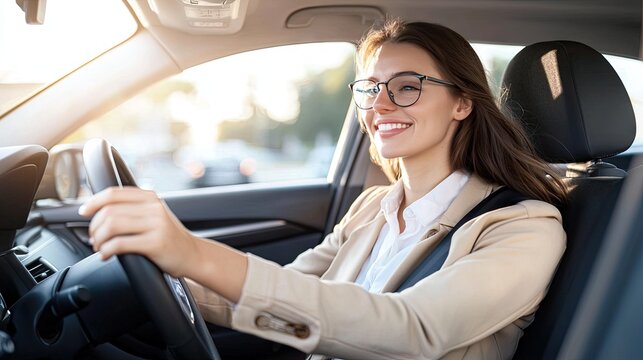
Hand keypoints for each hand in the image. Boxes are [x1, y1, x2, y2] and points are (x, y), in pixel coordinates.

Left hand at [78, 187, 198, 277]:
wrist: (193, 254)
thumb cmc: (170, 238)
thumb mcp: (155, 215)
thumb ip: (134, 209)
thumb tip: (99, 210)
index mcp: (151, 198)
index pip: (114, 193)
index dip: (94, 202)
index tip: (84, 212)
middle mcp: (154, 208)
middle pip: (109, 211)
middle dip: (94, 226)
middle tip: (94, 238)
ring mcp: (156, 224)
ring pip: (112, 226)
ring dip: (99, 239)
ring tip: (100, 247)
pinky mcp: (155, 243)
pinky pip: (120, 244)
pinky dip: (107, 250)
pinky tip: (106, 255)